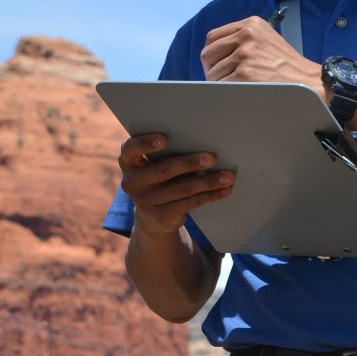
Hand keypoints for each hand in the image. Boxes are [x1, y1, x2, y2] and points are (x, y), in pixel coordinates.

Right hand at [118, 134, 233, 238]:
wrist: (153, 215)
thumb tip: (205, 138)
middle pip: (163, 170)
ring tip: (228, 176)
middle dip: (189, 163)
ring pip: (181, 189)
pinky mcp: (161, 216)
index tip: (164, 138)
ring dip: (208, 181)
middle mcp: (132, 182)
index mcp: (128, 161)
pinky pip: (190, 203)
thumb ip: (168, 152)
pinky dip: (210, 195)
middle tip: (212, 158)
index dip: (146, 143)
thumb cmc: (160, 176)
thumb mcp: (155, 163)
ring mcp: (145, 202)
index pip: (131, 149)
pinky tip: (225, 189)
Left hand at [200, 15, 322, 90]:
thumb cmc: (287, 66)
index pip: (213, 37)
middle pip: (208, 54)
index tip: (216, 65)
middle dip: (211, 70)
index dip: (211, 54)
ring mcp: (246, 54)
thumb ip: (242, 41)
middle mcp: (247, 34)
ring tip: (238, 88)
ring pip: (213, 72)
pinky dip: (226, 93)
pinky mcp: (245, 73)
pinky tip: (240, 94)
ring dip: (220, 84)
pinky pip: (221, 85)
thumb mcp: (266, 41)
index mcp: (251, 24)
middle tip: (222, 81)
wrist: (310, 81)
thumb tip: (213, 56)